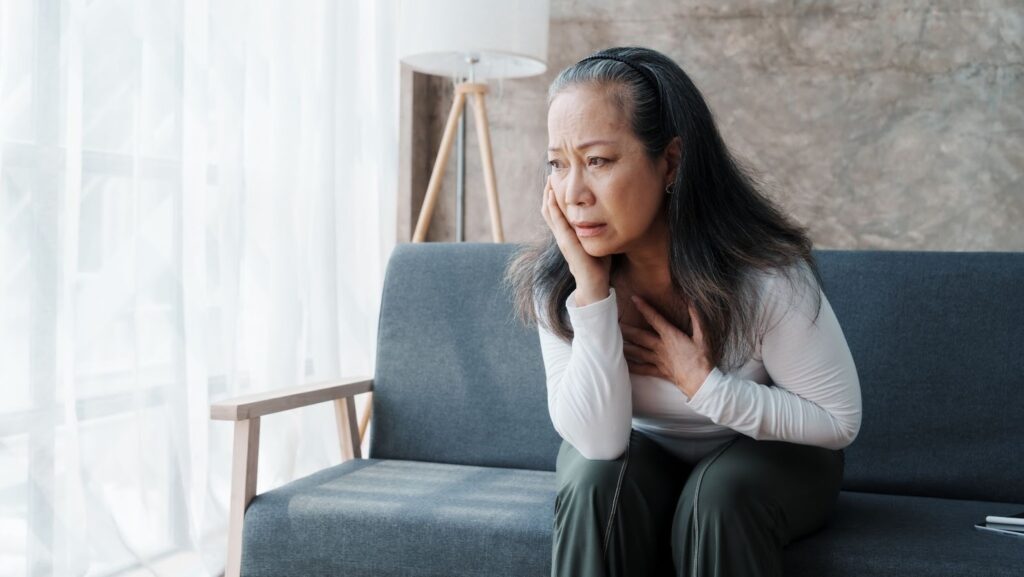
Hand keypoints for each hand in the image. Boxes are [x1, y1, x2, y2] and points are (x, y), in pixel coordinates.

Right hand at [540, 175, 610, 304]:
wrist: (594, 284)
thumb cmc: (598, 264)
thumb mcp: (596, 240)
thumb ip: (597, 228)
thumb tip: (609, 214)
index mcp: (567, 234)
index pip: (556, 211)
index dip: (554, 196)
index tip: (557, 179)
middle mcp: (562, 234)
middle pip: (548, 208)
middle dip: (549, 191)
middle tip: (551, 173)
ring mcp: (562, 238)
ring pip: (549, 212)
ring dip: (548, 195)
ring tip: (550, 179)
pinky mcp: (566, 241)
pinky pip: (556, 220)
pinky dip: (553, 206)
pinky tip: (553, 194)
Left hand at [619, 295, 712, 399]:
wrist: (702, 382)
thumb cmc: (703, 358)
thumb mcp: (703, 336)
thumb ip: (696, 318)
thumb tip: (692, 301)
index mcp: (671, 336)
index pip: (654, 318)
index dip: (644, 307)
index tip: (633, 298)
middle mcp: (661, 347)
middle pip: (639, 336)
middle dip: (626, 328)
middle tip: (612, 322)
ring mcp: (658, 360)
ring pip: (637, 352)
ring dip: (624, 346)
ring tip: (611, 341)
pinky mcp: (659, 371)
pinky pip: (642, 369)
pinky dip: (631, 367)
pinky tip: (621, 364)